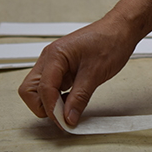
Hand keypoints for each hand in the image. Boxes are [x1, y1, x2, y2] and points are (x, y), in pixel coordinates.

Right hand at [18, 0, 151, 126]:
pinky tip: (72, 100)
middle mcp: (50, 58)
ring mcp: (55, 63)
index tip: (64, 122)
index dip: (52, 109)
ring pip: (38, 89)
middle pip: (29, 90)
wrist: (121, 29)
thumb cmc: (110, 41)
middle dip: (42, 106)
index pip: (42, 89)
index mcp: (55, 55)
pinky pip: (52, 86)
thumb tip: (68, 118)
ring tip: (70, 108)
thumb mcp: (96, 73)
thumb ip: (79, 98)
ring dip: (50, 102)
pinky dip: (58, 97)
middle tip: (63, 115)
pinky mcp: (63, 67)